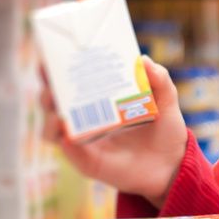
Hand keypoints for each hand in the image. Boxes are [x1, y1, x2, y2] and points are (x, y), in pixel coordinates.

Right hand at [41, 55, 187, 206]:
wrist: (171, 165)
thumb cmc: (164, 130)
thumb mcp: (165, 101)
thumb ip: (159, 80)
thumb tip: (144, 60)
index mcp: (100, 98)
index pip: (72, 79)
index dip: (57, 66)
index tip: (51, 53)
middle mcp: (86, 117)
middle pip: (54, 99)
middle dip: (48, 85)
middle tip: (50, 75)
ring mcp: (83, 139)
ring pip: (52, 124)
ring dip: (49, 113)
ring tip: (56, 105)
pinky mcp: (86, 160)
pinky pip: (67, 149)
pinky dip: (62, 139)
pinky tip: (66, 132)